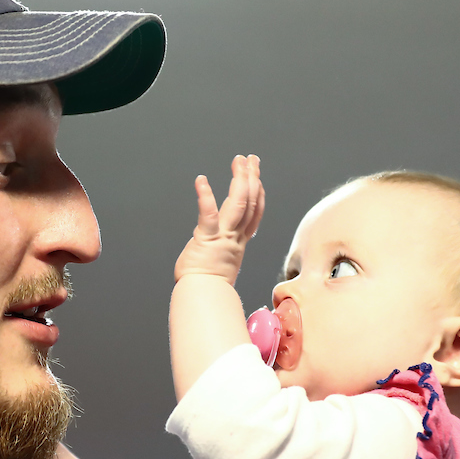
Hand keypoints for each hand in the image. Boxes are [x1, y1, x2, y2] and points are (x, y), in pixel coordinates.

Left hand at [174, 154, 264, 283]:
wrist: (203, 298)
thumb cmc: (207, 286)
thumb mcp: (222, 265)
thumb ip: (223, 253)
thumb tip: (220, 252)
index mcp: (238, 243)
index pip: (254, 214)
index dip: (258, 194)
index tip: (257, 179)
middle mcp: (235, 237)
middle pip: (250, 203)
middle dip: (252, 179)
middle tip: (251, 160)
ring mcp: (223, 237)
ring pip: (238, 204)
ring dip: (240, 180)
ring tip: (239, 161)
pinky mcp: (207, 238)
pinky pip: (208, 214)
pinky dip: (205, 196)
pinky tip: (201, 180)